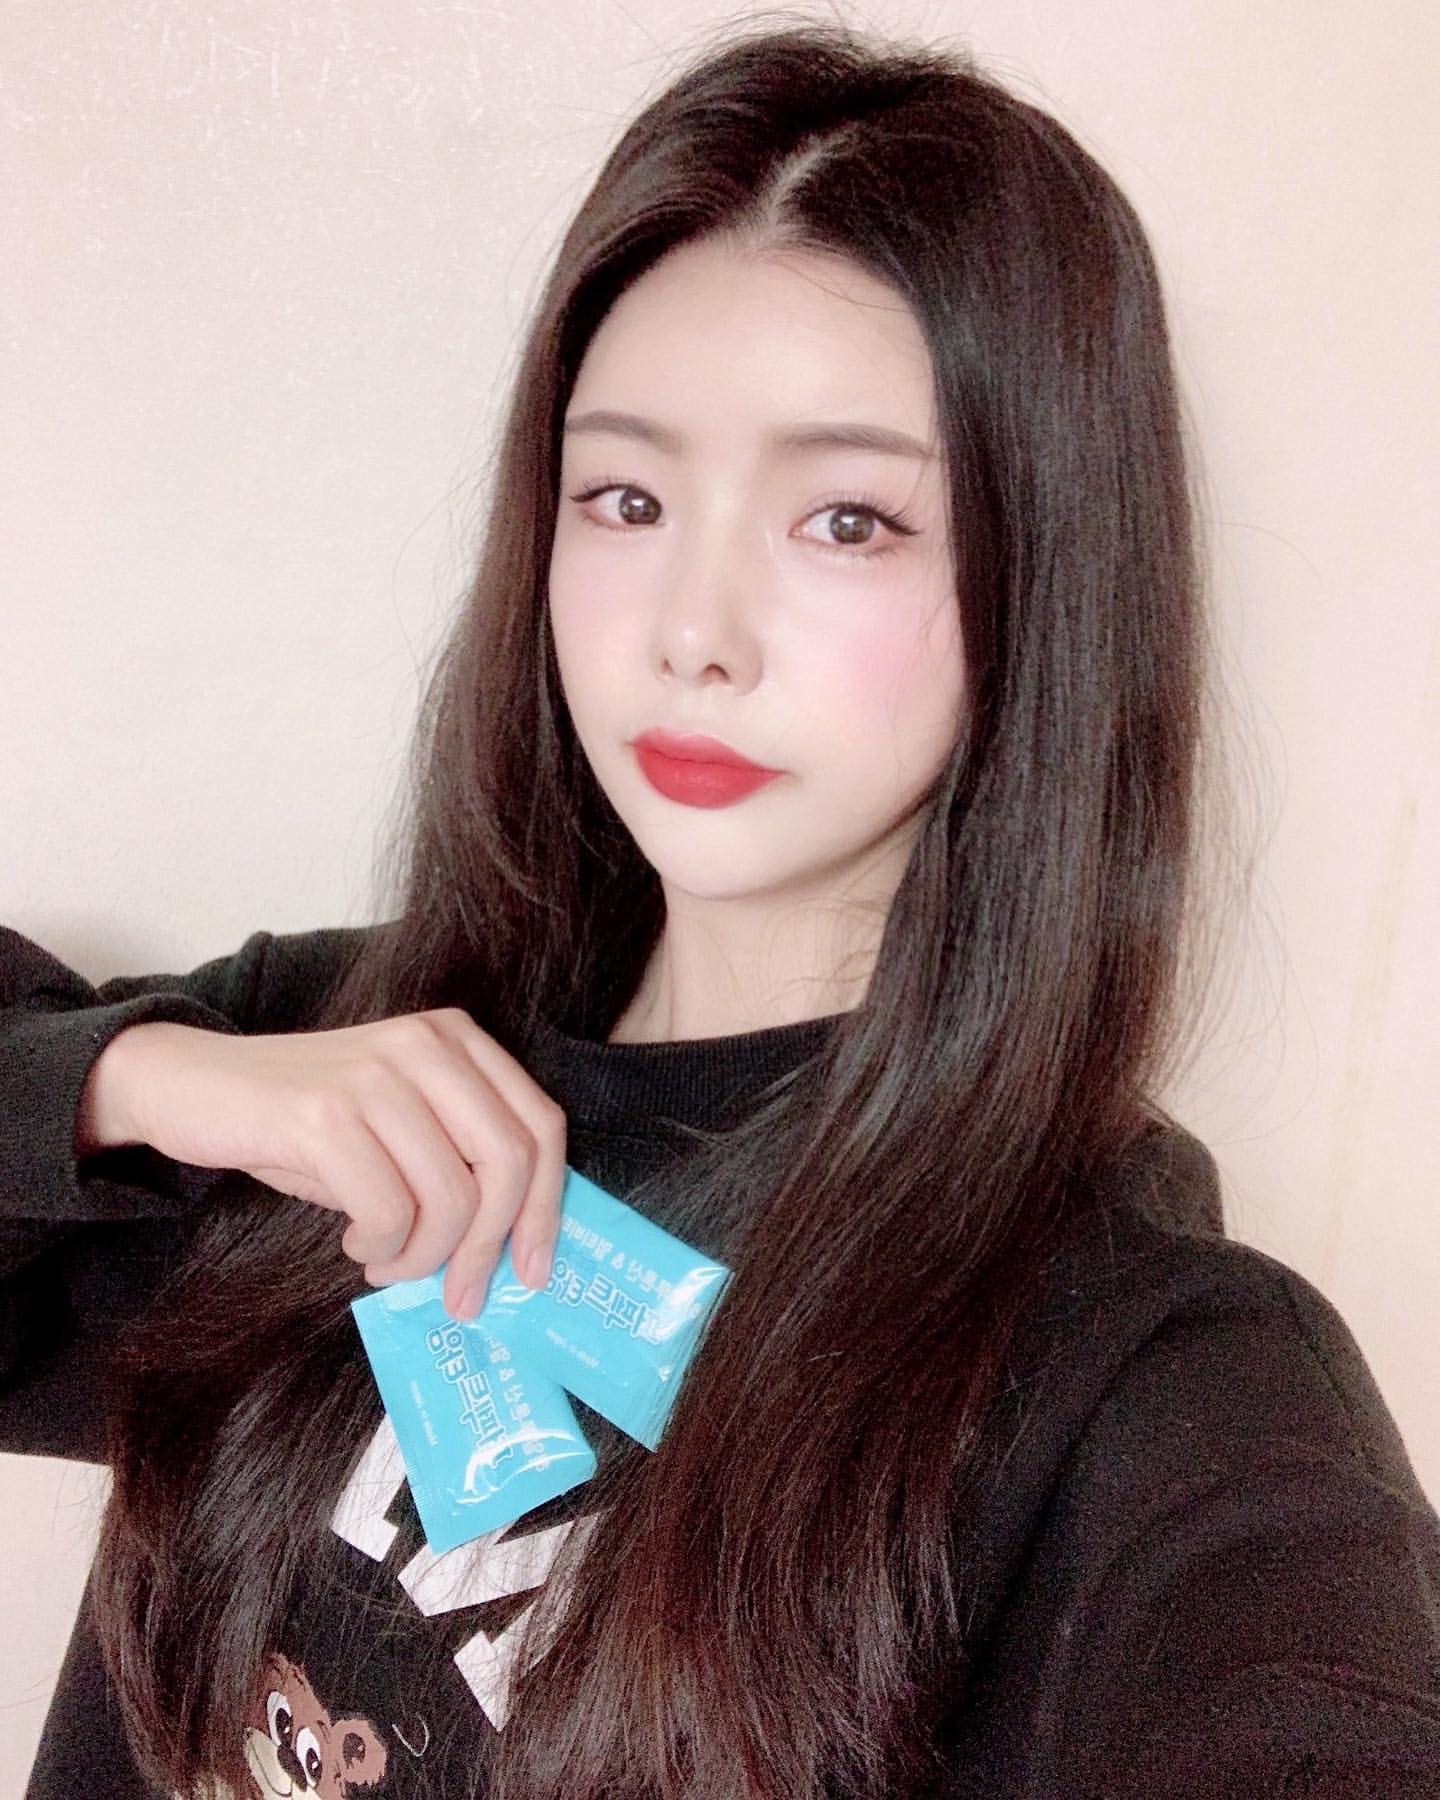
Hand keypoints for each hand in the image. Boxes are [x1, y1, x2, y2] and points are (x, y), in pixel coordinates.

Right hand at [95, 1010, 566, 1318]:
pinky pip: (388, 1210)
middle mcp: (426, 1044)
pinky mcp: (323, 1113)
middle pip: (509, 1161)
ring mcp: (376, 1074)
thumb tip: (512, 1248)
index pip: (541, 1125)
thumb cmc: (302, 1121)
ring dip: (422, 1256)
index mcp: (456, 1039)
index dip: (547, 1206)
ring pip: (450, 1196)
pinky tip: (355, 1242)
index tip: (532, 1270)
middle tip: (462, 1296)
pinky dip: (380, 1246)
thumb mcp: (396, 1126)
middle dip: (490, 1246)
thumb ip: (455, 1160)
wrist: (189, 1084)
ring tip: (387, 1262)